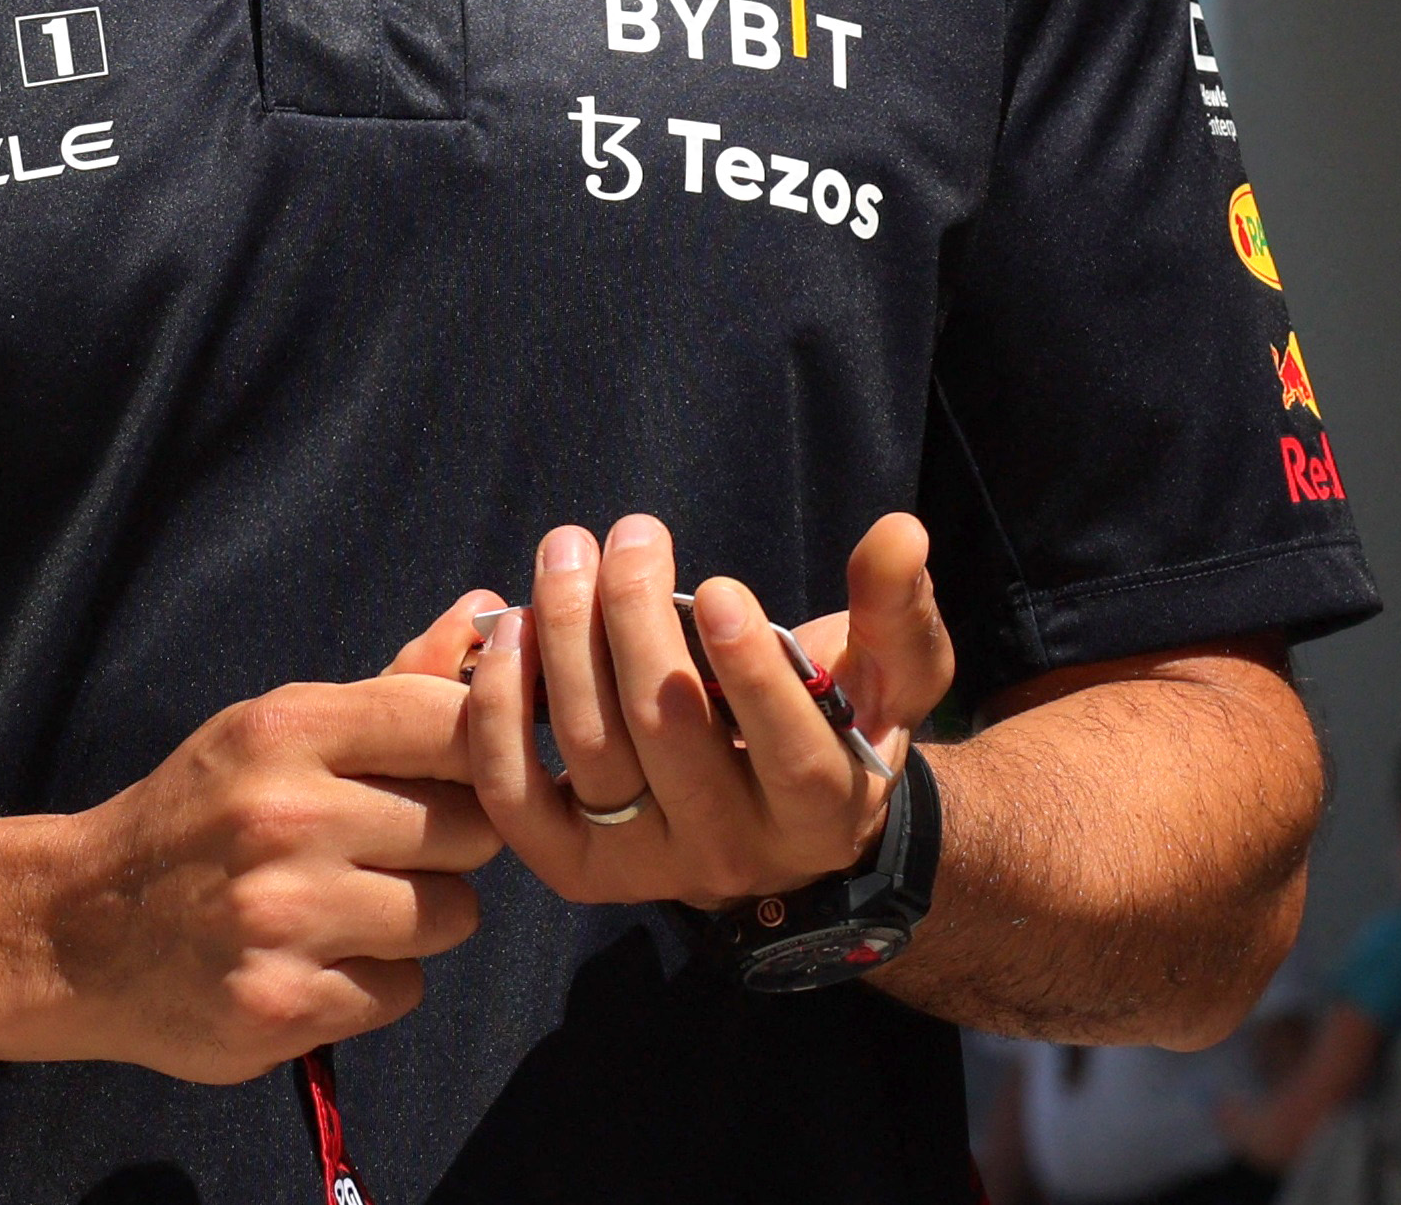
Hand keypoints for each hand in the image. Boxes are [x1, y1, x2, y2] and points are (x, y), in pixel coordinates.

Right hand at [0, 623, 501, 1085]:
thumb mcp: (272, 731)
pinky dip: (373, 983)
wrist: (77, 929)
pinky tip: (316, 963)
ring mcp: (281, 917)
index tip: (455, 775)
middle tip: (382, 851)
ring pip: (452, 915)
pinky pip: (403, 990)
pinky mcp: (280, 1005)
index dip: (479, 752)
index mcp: (282, 730)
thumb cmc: (198, 817)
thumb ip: (391, 686)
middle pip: (472, 829)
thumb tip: (488, 612)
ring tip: (348, 909)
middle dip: (446, 846)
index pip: (452, 721)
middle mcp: (284, 818)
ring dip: (416, 920)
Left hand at [463, 512, 953, 908]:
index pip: (789, 752)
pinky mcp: (578, 865)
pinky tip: (509, 633)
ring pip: (592, 749)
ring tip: (566, 555)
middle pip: (669, 731)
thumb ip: (897, 609)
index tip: (719, 587)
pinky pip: (518, 801)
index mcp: (822, 812)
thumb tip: (901, 532)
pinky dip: (499, 713)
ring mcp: (648, 866)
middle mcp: (734, 855)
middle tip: (630, 535)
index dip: (751, 673)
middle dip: (637, 618)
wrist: (777, 814)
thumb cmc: (840, 720)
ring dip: (565, 639)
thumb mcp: (894, 672)